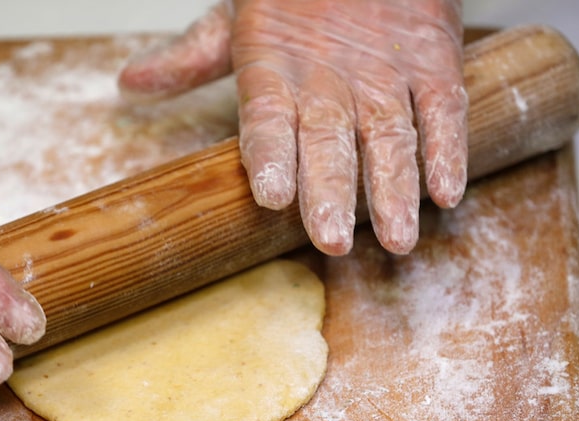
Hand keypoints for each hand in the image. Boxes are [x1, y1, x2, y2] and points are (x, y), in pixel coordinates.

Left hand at [119, 0, 466, 254]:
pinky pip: (442, 108)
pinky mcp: (431, 60)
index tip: (273, 196)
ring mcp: (383, 71)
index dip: (272, 155)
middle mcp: (328, 75)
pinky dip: (447, 150)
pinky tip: (446, 193)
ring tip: (395, 237)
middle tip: (332, 239)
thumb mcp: (235, 16)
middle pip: (328, 136)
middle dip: (331, 190)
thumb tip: (131, 83)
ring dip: (395, 187)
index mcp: (273, 65)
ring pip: (390, 132)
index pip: (268, 116)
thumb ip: (189, 59)